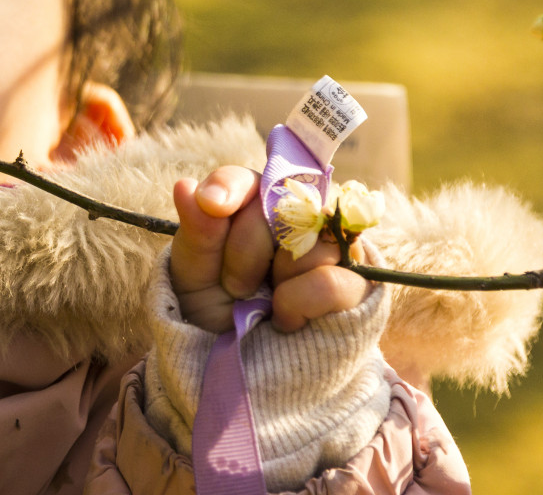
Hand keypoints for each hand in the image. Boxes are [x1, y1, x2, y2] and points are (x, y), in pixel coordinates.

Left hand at [170, 166, 370, 333]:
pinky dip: (297, 302)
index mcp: (254, 204)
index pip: (245, 180)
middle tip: (235, 285)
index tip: (211, 204)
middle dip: (243, 251)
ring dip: (275, 279)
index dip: (229, 186)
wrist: (246, 361)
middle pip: (276, 206)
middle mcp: (299, 215)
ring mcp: (332, 248)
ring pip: (307, 241)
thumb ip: (197, 233)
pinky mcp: (357, 285)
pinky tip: (286, 317)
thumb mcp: (195, 275)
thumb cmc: (217, 308)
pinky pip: (329, 281)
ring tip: (265, 299)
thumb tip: (185, 185)